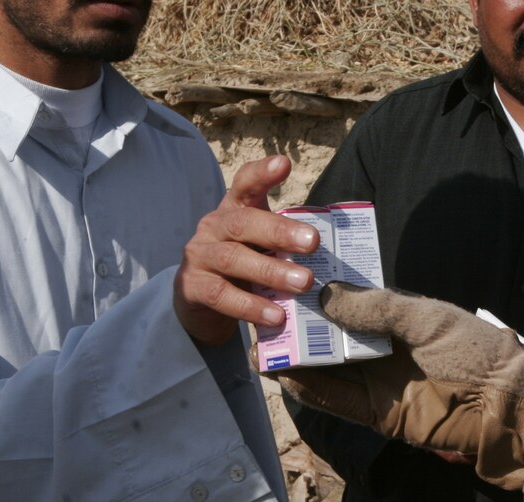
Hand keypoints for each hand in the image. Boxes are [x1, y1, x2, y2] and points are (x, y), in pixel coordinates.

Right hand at [174, 155, 319, 345]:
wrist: (199, 304)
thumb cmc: (240, 269)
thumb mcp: (259, 248)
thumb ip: (283, 244)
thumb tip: (331, 256)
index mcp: (233, 211)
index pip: (245, 184)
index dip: (262, 173)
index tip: (284, 164)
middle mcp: (213, 227)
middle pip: (244, 223)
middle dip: (279, 231)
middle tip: (313, 242)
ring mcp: (200, 257)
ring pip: (234, 259)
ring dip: (271, 271)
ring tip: (304, 283)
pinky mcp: (192, 287)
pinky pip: (222, 295)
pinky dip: (251, 306)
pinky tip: (276, 315)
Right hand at [275, 283, 523, 489]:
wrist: (506, 406)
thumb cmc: (474, 351)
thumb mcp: (425, 318)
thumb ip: (376, 308)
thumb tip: (324, 295)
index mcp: (394, 317)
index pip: (346, 303)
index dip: (315, 296)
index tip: (283, 284)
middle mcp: (379, 348)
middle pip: (328, 338)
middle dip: (297, 329)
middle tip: (262, 317)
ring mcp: (375, 382)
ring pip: (324, 370)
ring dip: (295, 360)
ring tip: (262, 347)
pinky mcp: (375, 415)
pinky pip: (334, 401)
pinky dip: (308, 390)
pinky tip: (283, 376)